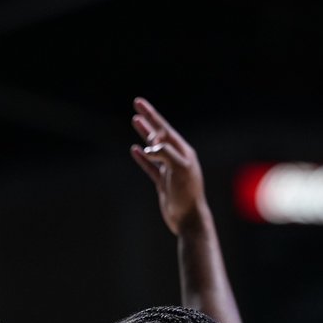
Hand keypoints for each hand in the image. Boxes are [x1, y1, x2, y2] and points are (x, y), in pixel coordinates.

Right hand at [129, 97, 206, 235]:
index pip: (165, 130)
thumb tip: (149, 146)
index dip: (153, 116)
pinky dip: (142, 157)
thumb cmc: (187, 193)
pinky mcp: (163, 182)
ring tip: (134, 121)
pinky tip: (135, 150)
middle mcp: (177, 158)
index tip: (139, 108)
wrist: (188, 218)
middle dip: (148, 119)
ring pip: (153, 148)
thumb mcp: (179, 169)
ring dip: (144, 134)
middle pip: (159, 134)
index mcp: (183, 152)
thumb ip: (165, 153)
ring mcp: (169, 170)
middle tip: (137, 103)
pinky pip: (150, 166)